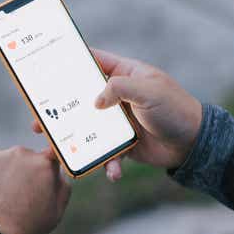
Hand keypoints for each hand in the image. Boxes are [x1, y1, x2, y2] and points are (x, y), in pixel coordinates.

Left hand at [0, 147, 70, 233]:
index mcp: (43, 163)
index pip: (49, 155)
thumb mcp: (55, 212)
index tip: (37, 180)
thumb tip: (57, 170)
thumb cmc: (24, 229)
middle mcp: (19, 154)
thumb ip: (62, 185)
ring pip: (1, 162)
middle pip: (23, 159)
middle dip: (21, 173)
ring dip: (1, 175)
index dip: (43, 170)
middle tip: (15, 198)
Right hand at [31, 49, 202, 180]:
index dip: (71, 62)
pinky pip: (108, 152)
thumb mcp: (148, 92)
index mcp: (125, 74)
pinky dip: (106, 163)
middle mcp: (119, 95)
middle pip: (83, 98)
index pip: (94, 61)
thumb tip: (95, 101)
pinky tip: (110, 171)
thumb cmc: (175, 109)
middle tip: (39, 118)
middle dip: (61, 109)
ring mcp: (120, 120)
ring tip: (55, 149)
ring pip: (89, 128)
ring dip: (74, 139)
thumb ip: (119, 89)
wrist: (194, 143)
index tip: (46, 66)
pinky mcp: (124, 143)